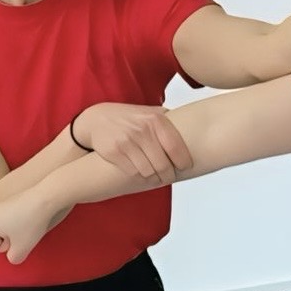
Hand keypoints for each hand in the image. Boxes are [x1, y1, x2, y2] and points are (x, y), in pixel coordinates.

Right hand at [0, 194, 63, 266]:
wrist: (46, 199)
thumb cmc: (31, 224)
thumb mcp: (21, 250)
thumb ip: (13, 258)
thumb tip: (14, 255)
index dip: (11, 247)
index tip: (19, 235)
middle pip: (2, 238)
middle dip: (15, 239)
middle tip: (25, 229)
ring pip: (11, 230)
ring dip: (21, 231)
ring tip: (30, 222)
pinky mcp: (12, 200)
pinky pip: (17, 221)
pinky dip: (25, 221)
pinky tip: (32, 215)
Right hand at [74, 103, 192, 183]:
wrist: (96, 119)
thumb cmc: (128, 118)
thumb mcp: (149, 112)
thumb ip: (168, 118)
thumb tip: (195, 124)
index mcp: (155, 120)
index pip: (176, 147)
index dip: (184, 162)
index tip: (186, 167)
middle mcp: (142, 130)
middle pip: (163, 165)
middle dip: (169, 175)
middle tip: (169, 177)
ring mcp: (127, 141)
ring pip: (149, 172)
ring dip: (155, 179)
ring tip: (157, 177)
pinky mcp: (114, 152)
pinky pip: (134, 173)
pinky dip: (140, 178)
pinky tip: (143, 176)